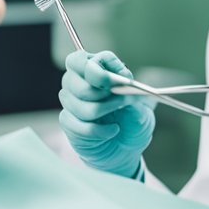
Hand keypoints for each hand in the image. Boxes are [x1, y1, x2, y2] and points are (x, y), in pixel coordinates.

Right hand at [58, 50, 155, 178]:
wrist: (127, 148)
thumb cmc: (133, 120)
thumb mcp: (140, 105)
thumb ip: (129, 92)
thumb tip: (121, 82)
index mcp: (94, 68)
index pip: (79, 60)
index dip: (94, 70)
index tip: (113, 82)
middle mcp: (78, 82)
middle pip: (72, 80)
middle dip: (100, 93)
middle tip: (121, 100)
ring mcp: (70, 102)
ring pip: (77, 104)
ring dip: (102, 112)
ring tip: (119, 118)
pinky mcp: (68, 122)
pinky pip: (75, 124)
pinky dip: (98, 130)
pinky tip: (111, 131)